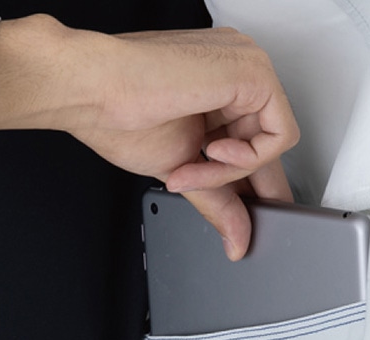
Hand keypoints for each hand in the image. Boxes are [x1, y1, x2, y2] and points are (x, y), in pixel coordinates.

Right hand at [0, 16, 298, 258]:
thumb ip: (218, 202)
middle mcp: (238, 72)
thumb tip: (237, 242)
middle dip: (236, 182)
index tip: (252, 216)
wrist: (91, 88)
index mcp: (220, 88)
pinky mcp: (253, 72)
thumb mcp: (182, 169)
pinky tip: (209, 154)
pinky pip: (277, 136)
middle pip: (269, 146)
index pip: (257, 141)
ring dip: (230, 172)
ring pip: (274, 143)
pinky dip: (244, 160)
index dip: (254, 183)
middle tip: (204, 193)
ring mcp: (248, 67)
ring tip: (189, 169)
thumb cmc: (119, 115)